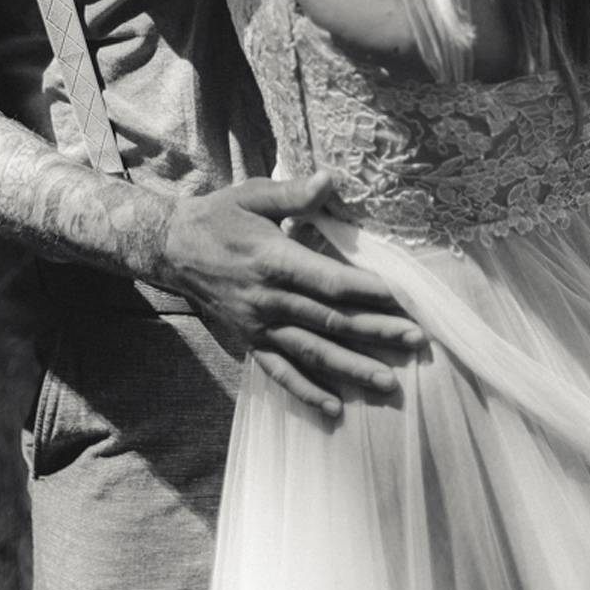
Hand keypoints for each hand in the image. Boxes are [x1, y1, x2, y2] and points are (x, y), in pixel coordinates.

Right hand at [159, 172, 426, 416]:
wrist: (173, 248)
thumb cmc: (221, 216)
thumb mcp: (253, 194)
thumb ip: (292, 192)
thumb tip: (330, 179)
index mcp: (275, 261)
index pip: (331, 282)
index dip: (370, 293)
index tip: (404, 300)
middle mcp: (269, 300)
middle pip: (331, 322)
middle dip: (377, 333)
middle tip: (416, 342)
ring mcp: (259, 326)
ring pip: (312, 354)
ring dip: (352, 369)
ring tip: (389, 383)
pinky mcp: (251, 341)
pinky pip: (280, 373)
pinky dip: (307, 392)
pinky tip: (335, 409)